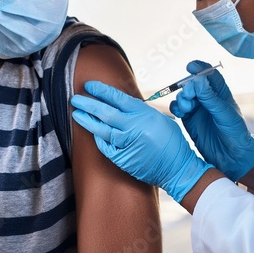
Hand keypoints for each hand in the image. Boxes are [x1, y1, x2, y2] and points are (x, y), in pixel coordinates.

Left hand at [71, 81, 212, 202]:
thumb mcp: (158, 117)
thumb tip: (120, 103)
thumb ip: (139, 110)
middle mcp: (133, 127)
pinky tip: (92, 133)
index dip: (101, 90)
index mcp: (143, 114)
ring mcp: (127, 144)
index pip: (117, 98)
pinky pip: (106, 147)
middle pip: (105, 112)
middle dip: (88, 104)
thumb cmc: (171, 141)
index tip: (89, 85)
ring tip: (76, 114)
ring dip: (87, 121)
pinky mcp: (123, 159)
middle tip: (76, 98)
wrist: (177, 167)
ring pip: (101, 129)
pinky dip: (98, 139)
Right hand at [170, 61, 253, 181]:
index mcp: (220, 94)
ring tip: (186, 108)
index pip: (209, 75)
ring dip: (182, 99)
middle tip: (189, 95)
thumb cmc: (236, 135)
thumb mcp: (225, 115)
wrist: (233, 160)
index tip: (191, 67)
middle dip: (188, 87)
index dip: (200, 68)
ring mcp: (197, 109)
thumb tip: (199, 80)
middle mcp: (207, 99)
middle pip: (193, 85)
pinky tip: (179, 113)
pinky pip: (178, 109)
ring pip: (184, 96)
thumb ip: (210, 98)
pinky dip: (175, 108)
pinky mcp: (189, 120)